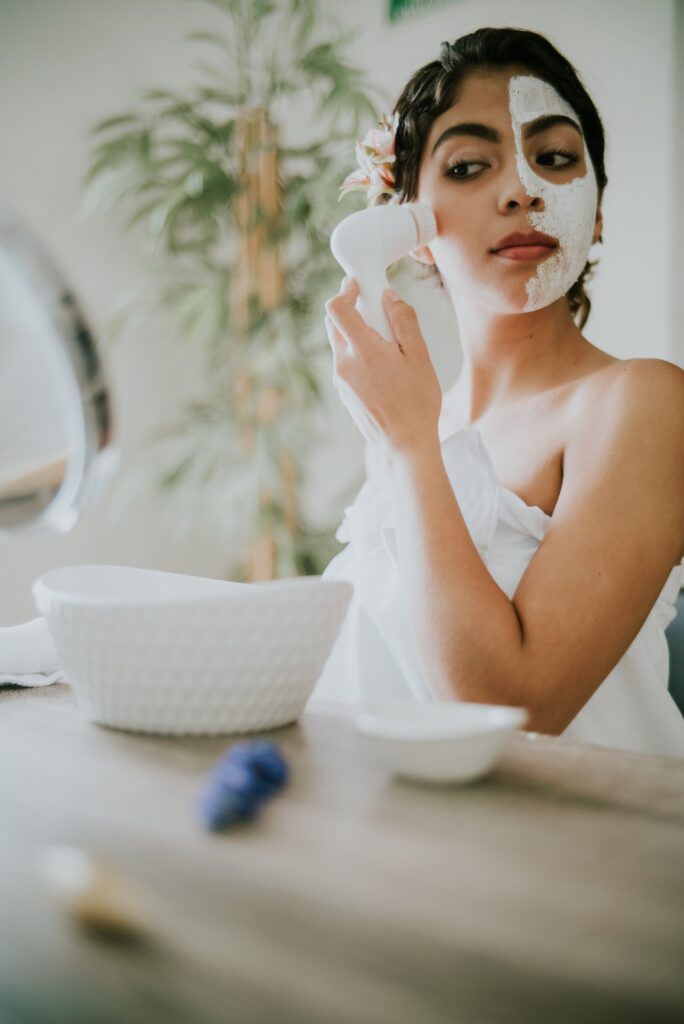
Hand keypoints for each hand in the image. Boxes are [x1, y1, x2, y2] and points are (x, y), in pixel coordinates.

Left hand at [324, 277, 441, 458]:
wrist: (406, 444)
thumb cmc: (417, 402)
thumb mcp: (419, 355)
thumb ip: (403, 320)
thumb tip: (389, 297)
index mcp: (362, 351)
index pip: (337, 308)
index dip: (346, 290)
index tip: (360, 285)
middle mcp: (344, 364)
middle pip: (334, 323)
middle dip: (351, 309)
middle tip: (376, 309)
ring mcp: (341, 381)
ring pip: (340, 344)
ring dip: (356, 333)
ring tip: (386, 343)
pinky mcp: (344, 393)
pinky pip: (345, 363)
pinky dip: (357, 353)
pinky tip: (382, 366)